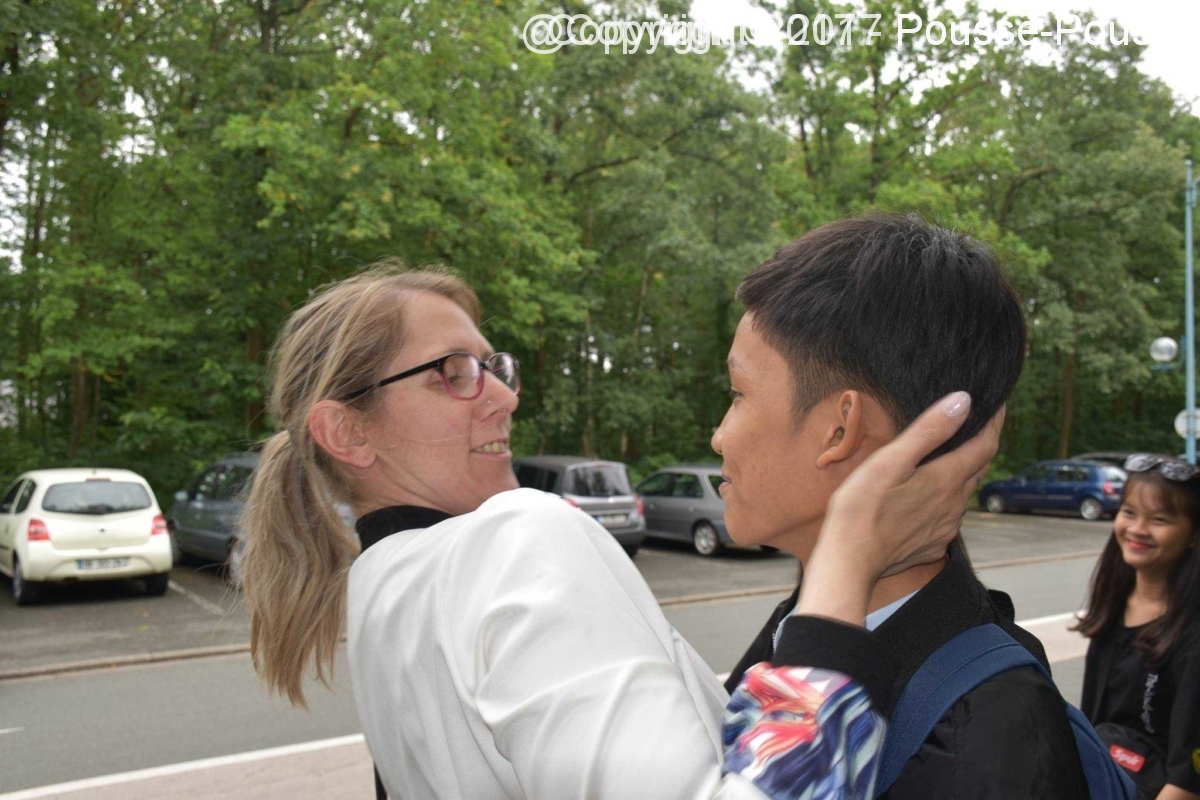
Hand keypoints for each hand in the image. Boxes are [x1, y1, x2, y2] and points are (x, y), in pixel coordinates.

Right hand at [796, 392, 1003, 624]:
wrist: (848, 561)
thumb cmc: (860, 508)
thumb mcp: (890, 460)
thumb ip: (928, 430)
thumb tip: (963, 401)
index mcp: (946, 480)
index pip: (984, 445)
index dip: (994, 423)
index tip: (997, 404)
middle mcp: (954, 505)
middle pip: (977, 469)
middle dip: (979, 445)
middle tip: (975, 426)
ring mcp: (944, 527)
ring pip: (963, 494)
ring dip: (962, 474)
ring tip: (949, 458)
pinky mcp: (932, 544)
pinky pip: (948, 516)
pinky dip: (946, 500)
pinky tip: (928, 497)